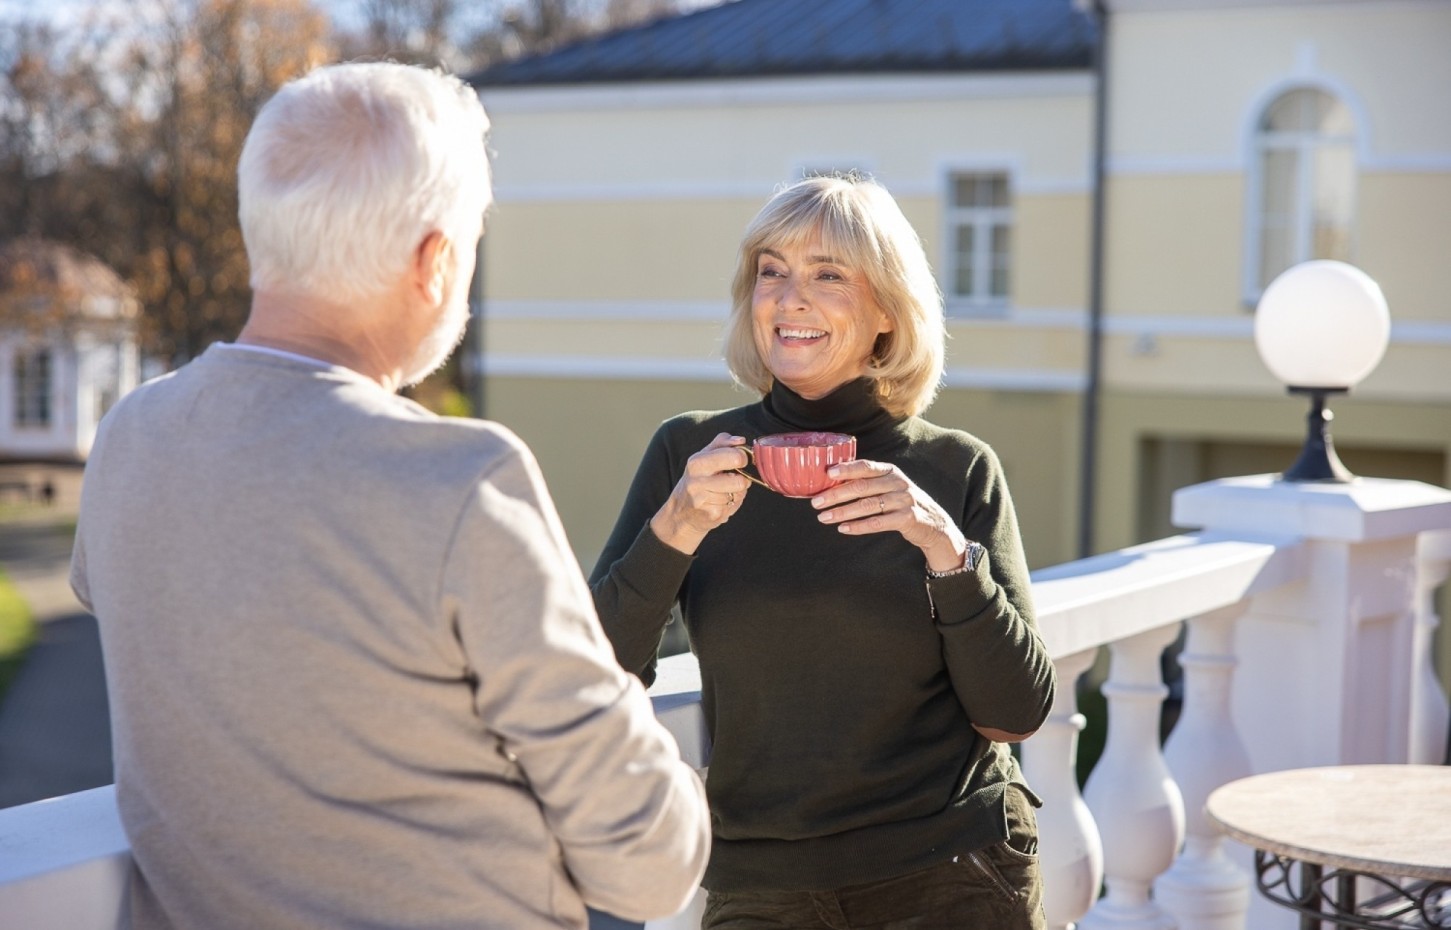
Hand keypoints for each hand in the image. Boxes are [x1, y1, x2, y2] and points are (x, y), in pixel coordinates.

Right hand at [650, 433, 751, 554]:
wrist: (680, 512)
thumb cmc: (696, 480)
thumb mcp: (703, 457)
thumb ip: (722, 443)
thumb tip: (741, 440)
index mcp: (697, 462)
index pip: (734, 457)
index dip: (744, 458)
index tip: (741, 460)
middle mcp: (697, 481)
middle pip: (740, 481)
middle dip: (743, 480)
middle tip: (735, 478)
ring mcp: (703, 500)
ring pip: (739, 494)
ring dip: (737, 493)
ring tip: (724, 491)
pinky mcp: (711, 515)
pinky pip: (734, 506)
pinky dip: (731, 504)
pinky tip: (720, 502)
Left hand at [811, 459, 967, 572]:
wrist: (934, 524)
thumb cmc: (902, 504)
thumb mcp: (890, 487)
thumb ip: (868, 483)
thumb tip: (832, 482)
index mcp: (891, 471)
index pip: (866, 466)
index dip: (847, 468)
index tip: (828, 473)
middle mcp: (898, 483)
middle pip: (863, 487)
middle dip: (836, 494)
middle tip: (816, 502)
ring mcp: (904, 500)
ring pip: (867, 506)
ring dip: (843, 512)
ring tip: (824, 518)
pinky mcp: (907, 519)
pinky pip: (878, 522)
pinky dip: (858, 526)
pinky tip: (843, 529)